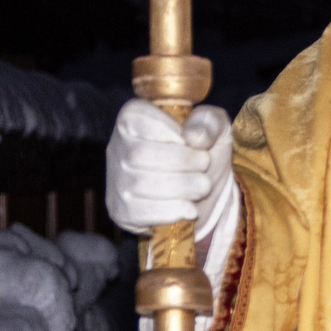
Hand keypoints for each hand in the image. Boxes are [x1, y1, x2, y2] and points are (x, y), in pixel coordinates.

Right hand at [107, 100, 235, 236]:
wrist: (204, 195)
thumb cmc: (202, 153)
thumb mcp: (214, 128)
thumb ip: (208, 122)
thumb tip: (193, 137)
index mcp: (131, 119)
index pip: (138, 118)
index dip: (173, 131)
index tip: (190, 141)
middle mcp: (116, 149)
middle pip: (139, 154)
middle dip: (184, 162)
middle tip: (204, 165)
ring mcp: (116, 182)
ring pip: (142, 184)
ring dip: (185, 187)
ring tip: (201, 185)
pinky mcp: (122, 211)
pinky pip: (143, 212)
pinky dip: (175, 211)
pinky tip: (190, 207)